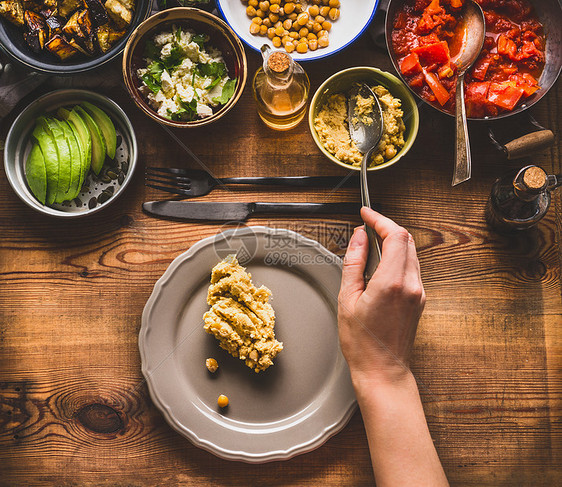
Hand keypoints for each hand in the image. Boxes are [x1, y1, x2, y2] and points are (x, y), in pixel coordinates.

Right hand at [338, 207, 424, 384]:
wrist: (382, 370)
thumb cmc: (362, 343)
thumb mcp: (347, 299)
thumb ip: (354, 263)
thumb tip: (358, 238)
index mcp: (392, 283)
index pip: (395, 236)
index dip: (380, 219)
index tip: (366, 213)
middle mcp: (411, 285)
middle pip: (407, 240)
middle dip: (387, 227)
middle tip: (367, 225)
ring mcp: (419, 292)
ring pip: (411, 252)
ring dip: (393, 241)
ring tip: (371, 243)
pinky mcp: (420, 299)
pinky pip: (412, 267)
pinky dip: (398, 256)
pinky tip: (381, 263)